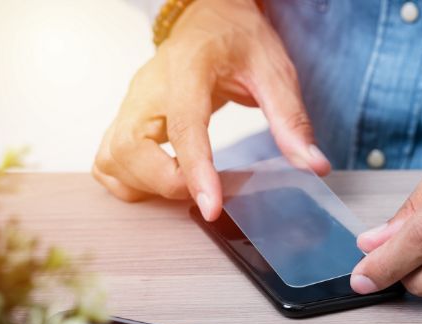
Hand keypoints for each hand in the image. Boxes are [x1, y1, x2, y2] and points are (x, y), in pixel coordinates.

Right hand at [93, 0, 329, 220]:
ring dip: (144, 185)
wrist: (209, 17)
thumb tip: (312, 164)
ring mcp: (133, 102)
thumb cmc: (237, 38)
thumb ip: (291, 119)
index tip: (211, 206)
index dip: (195, 171)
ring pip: (112, 157)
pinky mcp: (128, 116)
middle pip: (130, 148)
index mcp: (188, 68)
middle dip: (163, 183)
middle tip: (203, 190)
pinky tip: (159, 178)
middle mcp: (150, 86)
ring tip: (184, 183)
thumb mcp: (274, 69)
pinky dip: (129, 179)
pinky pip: (109, 159)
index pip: (184, 125)